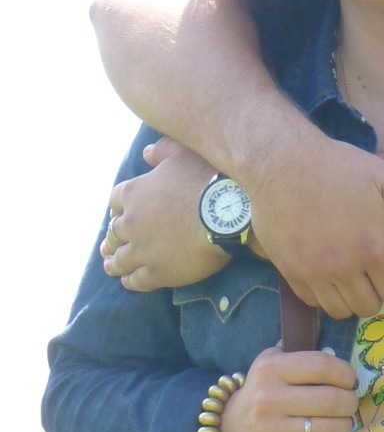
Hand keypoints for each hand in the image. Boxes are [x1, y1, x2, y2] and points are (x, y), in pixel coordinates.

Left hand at [103, 139, 222, 288]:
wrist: (226, 214)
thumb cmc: (207, 179)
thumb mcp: (182, 153)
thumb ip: (161, 150)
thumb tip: (146, 153)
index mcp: (134, 193)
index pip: (115, 201)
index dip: (117, 208)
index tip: (119, 213)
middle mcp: (131, 223)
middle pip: (113, 233)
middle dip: (111, 239)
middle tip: (108, 244)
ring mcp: (142, 250)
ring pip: (120, 260)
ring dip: (114, 262)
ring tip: (111, 266)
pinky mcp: (157, 272)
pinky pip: (137, 280)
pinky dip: (130, 280)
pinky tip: (129, 281)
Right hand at [219, 347, 358, 431]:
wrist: (231, 431)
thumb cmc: (264, 393)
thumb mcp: (272, 362)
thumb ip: (299, 349)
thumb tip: (333, 347)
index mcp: (271, 370)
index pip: (321, 365)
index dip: (345, 373)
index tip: (350, 381)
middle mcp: (267, 399)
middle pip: (331, 400)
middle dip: (350, 403)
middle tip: (350, 405)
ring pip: (328, 429)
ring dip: (343, 426)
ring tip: (341, 423)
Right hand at [244, 135, 383, 317]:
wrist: (282, 163)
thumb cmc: (338, 168)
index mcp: (373, 248)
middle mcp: (344, 268)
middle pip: (369, 308)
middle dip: (375, 295)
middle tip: (370, 274)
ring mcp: (314, 273)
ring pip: (340, 311)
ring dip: (349, 299)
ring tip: (349, 277)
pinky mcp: (290, 272)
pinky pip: (312, 302)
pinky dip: (322, 294)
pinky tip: (325, 273)